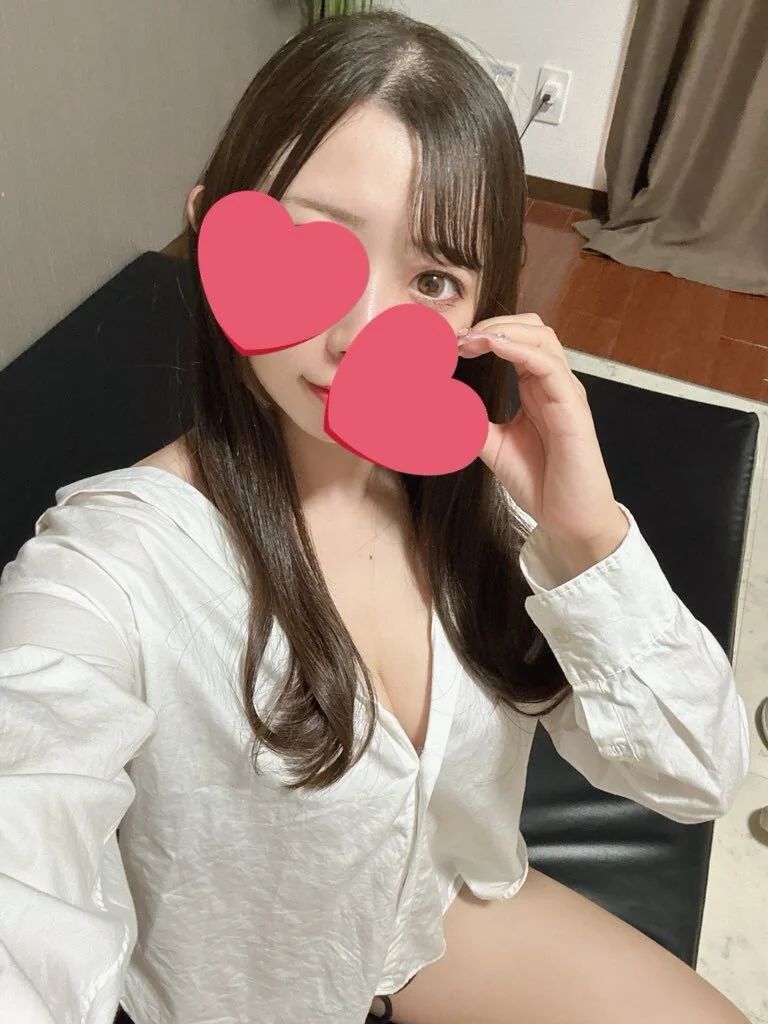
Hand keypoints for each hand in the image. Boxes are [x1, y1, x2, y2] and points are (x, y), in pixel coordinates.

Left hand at [458, 313, 628, 568]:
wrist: (569, 519)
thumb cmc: (540, 482)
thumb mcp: (493, 447)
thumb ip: (471, 424)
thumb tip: (439, 408)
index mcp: (536, 388)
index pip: (516, 341)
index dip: (485, 333)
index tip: (452, 343)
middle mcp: (553, 384)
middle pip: (533, 328)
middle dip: (495, 323)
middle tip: (459, 338)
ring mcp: (566, 393)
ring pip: (543, 338)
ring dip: (505, 331)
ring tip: (472, 339)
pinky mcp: (573, 409)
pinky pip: (549, 367)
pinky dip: (521, 350)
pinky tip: (495, 348)